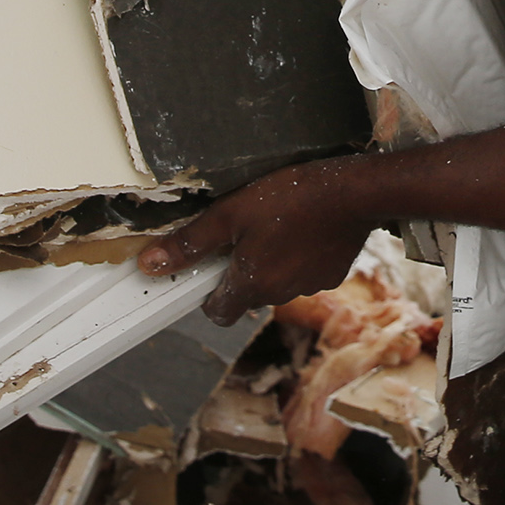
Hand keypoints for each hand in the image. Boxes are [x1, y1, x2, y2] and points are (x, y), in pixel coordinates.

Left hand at [137, 160, 377, 323]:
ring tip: (277, 225)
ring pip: (278, 284)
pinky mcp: (332, 275)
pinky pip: (305, 273)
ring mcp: (310, 287)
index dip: (209, 295)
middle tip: (243, 234)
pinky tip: (303, 229)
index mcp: (251, 284)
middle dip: (242, 271)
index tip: (210, 269)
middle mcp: (280, 295)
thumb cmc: (292, 197)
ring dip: (272, 264)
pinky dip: (299, 258)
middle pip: (248, 295)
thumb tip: (149, 264)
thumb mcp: (231, 213)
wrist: (355, 191)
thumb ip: (191, 242)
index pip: (218, 313)